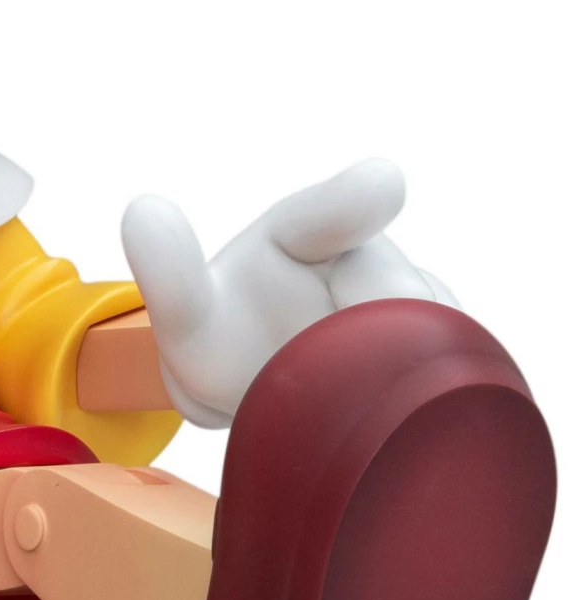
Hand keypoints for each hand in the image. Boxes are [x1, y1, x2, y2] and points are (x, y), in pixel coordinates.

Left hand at [120, 159, 456, 426]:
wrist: (260, 393)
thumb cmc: (225, 343)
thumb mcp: (188, 317)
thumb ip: (171, 273)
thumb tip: (143, 210)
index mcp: (308, 231)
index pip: (333, 213)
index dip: (353, 201)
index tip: (379, 182)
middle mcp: (371, 262)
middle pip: (398, 298)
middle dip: (368, 333)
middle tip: (324, 371)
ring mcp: (418, 307)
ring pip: (435, 344)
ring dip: (387, 379)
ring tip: (332, 399)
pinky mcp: (447, 356)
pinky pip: (457, 381)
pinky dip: (422, 406)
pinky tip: (375, 417)